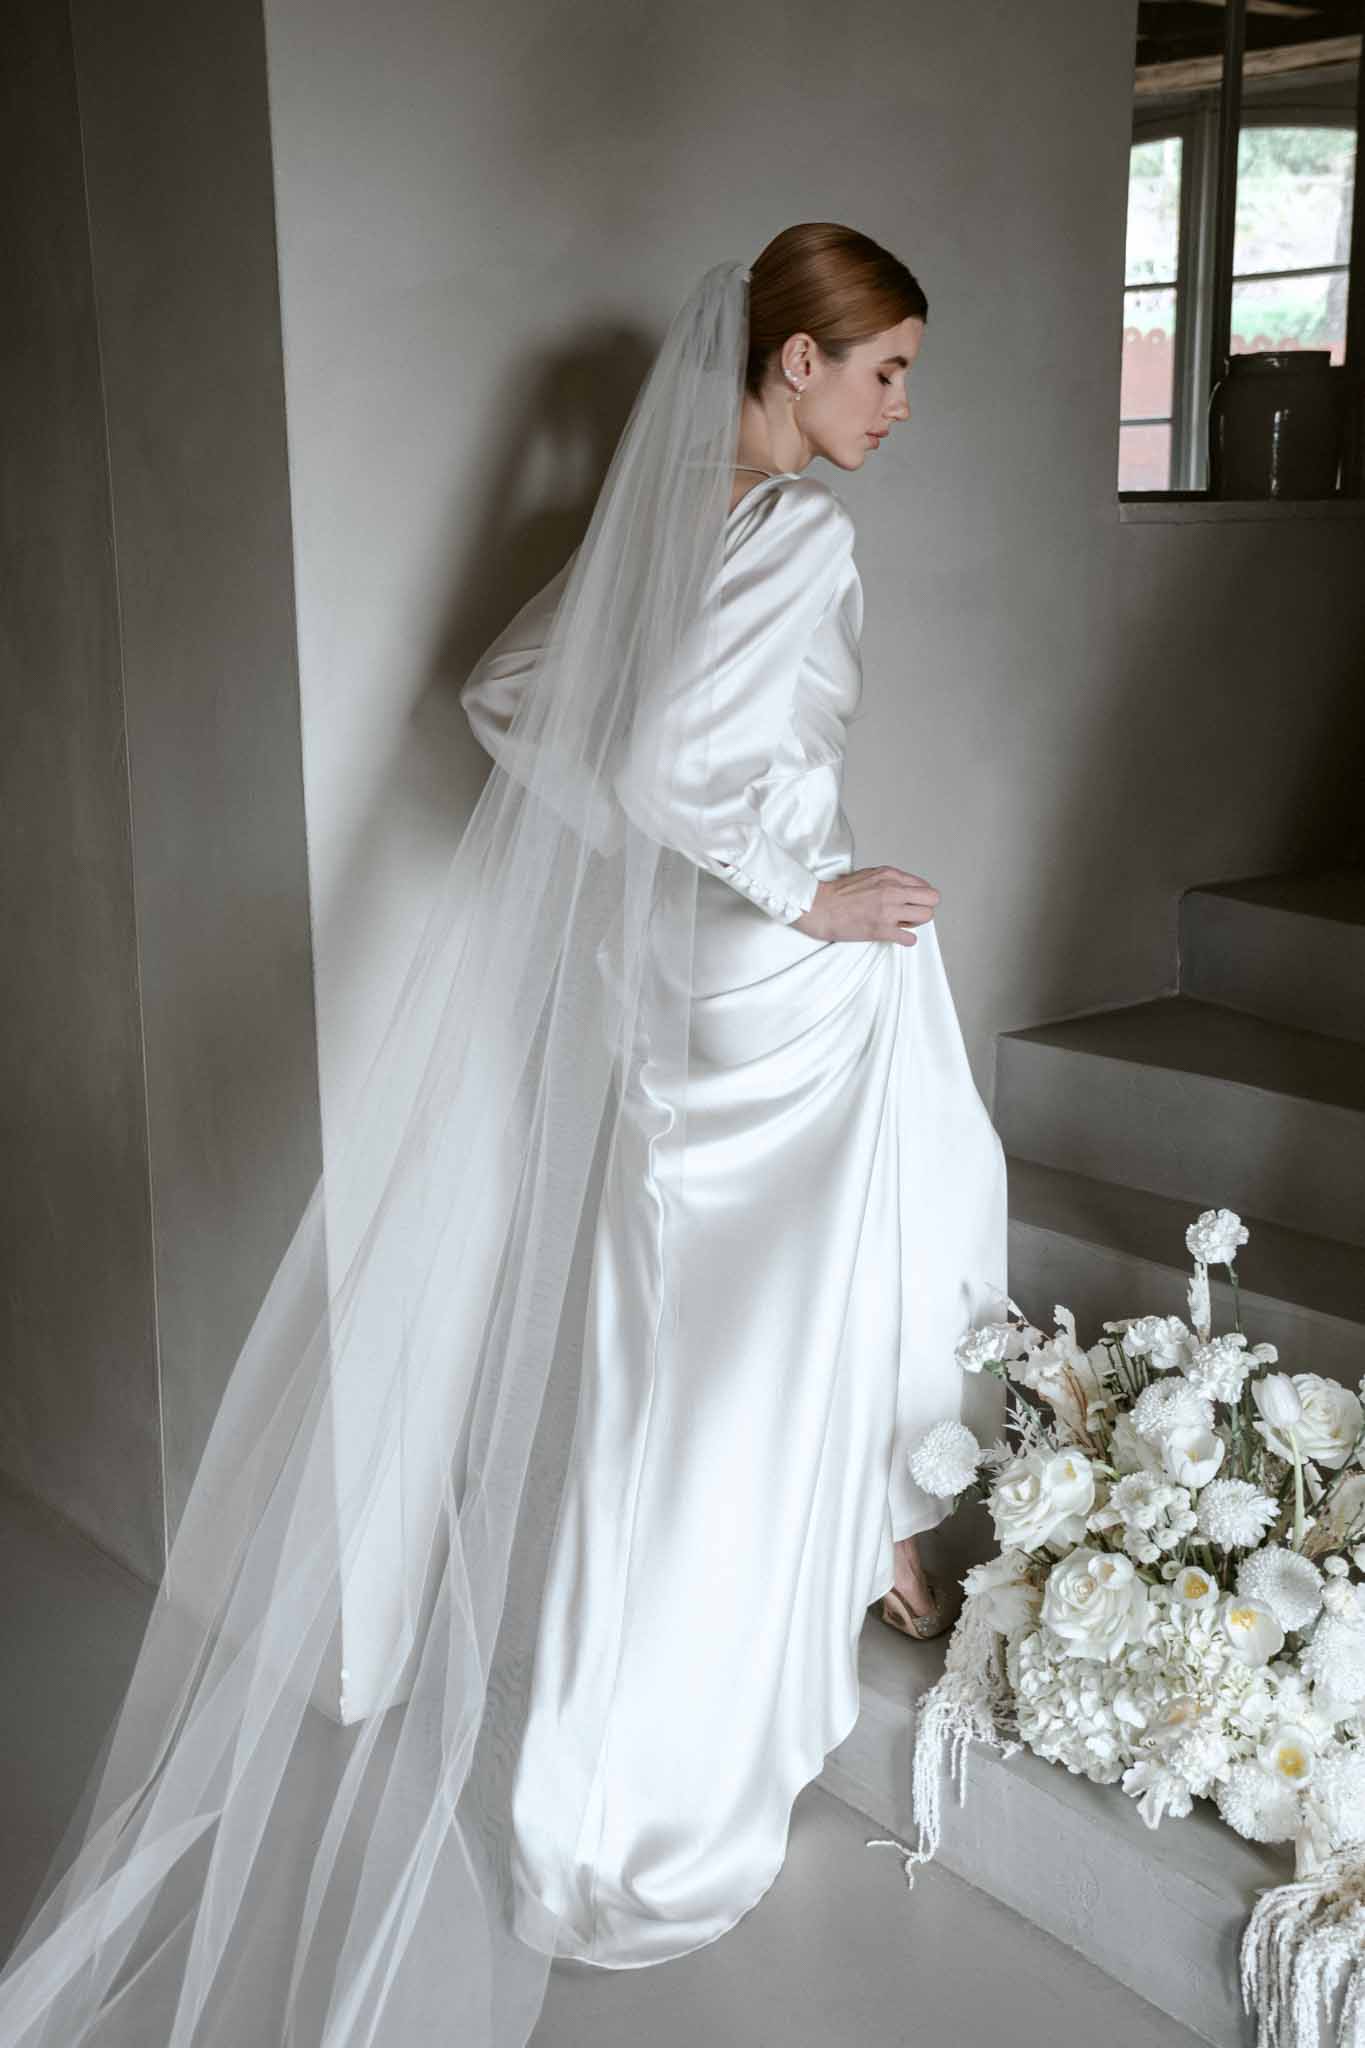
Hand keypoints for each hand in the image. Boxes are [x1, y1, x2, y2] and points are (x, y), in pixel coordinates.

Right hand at [792, 867, 939, 944]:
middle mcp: (893, 890)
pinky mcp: (881, 930)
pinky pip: (910, 939)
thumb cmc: (838, 892)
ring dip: (916, 924)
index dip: (920, 898)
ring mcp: (888, 910)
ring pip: (926, 917)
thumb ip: (890, 880)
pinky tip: (895, 936)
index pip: (925, 886)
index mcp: (890, 875)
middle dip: (924, 909)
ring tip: (901, 925)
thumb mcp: (869, 875)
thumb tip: (907, 889)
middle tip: (910, 915)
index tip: (911, 904)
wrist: (817, 906)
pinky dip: (906, 940)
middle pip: (932, 900)